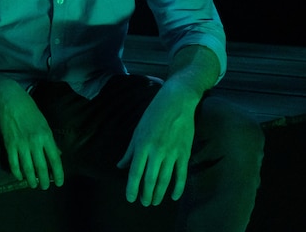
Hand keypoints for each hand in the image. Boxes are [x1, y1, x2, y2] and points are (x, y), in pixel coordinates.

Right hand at [0, 82, 63, 189]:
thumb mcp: (44, 123)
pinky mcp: (9, 144)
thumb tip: (57, 155)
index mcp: (46, 136)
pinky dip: (17, 172)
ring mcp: (21, 144)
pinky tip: (19, 176)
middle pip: (41, 167)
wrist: (10, 99)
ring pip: (27, 168)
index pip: (55, 160)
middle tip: (44, 187)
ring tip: (33, 185)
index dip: (58, 173)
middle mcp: (35, 142)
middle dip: (44, 180)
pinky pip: (13, 163)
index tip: (59, 183)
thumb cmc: (29, 110)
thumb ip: (50, 140)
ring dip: (31, 180)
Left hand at [117, 82, 197, 205]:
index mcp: (142, 145)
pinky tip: (174, 196)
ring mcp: (172, 152)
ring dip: (159, 193)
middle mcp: (156, 151)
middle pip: (150, 178)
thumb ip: (130, 151)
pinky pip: (182, 174)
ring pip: (165, 179)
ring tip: (154, 202)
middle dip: (146, 193)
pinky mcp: (184, 152)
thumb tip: (121, 166)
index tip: (130, 198)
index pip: (135, 172)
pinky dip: (178, 187)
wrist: (176, 101)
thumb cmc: (153, 114)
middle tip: (144, 203)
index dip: (132, 187)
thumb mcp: (138, 130)